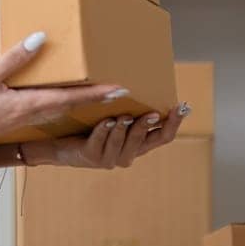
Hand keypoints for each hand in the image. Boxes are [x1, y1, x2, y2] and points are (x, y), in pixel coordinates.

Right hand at [0, 30, 128, 151]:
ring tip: (97, 93)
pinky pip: (48, 111)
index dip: (97, 93)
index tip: (119, 88)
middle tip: (118, 91)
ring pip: (61, 109)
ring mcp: (25, 119)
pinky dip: (63, 103)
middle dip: (96, 98)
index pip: (71, 97)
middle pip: (72, 105)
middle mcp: (33, 113)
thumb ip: (13, 58)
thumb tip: (39, 38)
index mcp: (29, 103)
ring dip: (81, 102)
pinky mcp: (17, 119)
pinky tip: (61, 98)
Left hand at [25, 102, 188, 167]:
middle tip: (152, 111)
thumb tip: (143, 86)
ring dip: (124, 129)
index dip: (174, 123)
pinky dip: (104, 131)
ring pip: (122, 142)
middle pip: (144, 140)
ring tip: (125, 115)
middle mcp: (127, 155)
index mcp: (137, 145)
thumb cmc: (91, 128)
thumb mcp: (115, 118)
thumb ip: (131, 110)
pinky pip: (99, 143)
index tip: (182, 107)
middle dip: (147, 125)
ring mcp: (109, 158)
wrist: (62, 144)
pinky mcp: (91, 156)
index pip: (163, 137)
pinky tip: (105, 121)